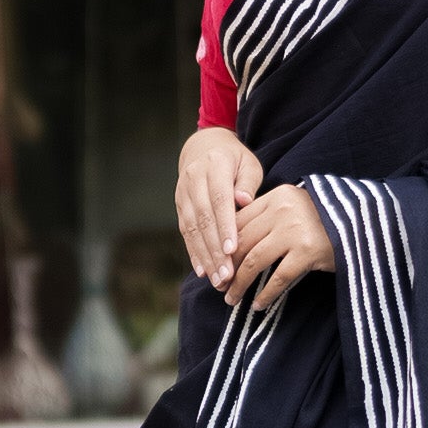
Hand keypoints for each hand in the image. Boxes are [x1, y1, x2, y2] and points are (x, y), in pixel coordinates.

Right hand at [177, 127, 263, 287]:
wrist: (204, 147)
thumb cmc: (235, 159)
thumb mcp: (249, 164)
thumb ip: (248, 183)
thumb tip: (244, 202)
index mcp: (215, 165)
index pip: (219, 200)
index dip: (225, 227)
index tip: (232, 251)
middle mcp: (194, 178)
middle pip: (204, 219)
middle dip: (214, 250)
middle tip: (227, 276)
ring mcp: (183, 192)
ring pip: (192, 228)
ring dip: (204, 256)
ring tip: (217, 280)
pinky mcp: (179, 205)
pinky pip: (185, 231)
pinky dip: (194, 252)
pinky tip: (202, 270)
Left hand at [227, 182, 334, 312]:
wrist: (365, 223)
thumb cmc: (328, 220)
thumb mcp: (296, 208)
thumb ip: (270, 216)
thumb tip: (235, 244)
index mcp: (277, 196)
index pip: (239, 221)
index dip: (222, 245)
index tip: (215, 265)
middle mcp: (283, 210)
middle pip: (241, 241)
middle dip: (226, 268)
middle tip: (219, 286)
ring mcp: (295, 230)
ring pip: (254, 261)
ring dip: (239, 284)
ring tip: (232, 299)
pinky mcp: (308, 251)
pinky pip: (278, 277)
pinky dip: (265, 294)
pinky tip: (258, 305)